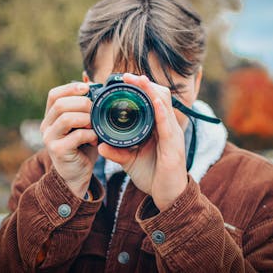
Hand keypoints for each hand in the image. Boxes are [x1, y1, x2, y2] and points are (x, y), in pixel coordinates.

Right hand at [40, 82, 98, 197]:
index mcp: (51, 117)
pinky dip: (89, 134)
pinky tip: (95, 138)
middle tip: (96, 109)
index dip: (70, 88)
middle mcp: (46, 126)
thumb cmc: (82, 147)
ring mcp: (50, 139)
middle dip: (82, 103)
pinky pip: (75, 135)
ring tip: (95, 124)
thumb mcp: (84, 123)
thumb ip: (84, 104)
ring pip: (66, 118)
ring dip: (86, 118)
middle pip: (60, 104)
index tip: (87, 88)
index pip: (53, 95)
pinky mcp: (58, 151)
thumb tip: (87, 77)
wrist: (77, 175)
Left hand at [98, 74, 187, 210]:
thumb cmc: (153, 176)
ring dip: (151, 90)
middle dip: (144, 83)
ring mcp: (172, 135)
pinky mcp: (174, 146)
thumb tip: (99, 145)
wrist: (167, 197)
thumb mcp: (130, 161)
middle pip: (160, 96)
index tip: (124, 79)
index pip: (153, 100)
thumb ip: (116, 152)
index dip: (141, 87)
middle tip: (127, 76)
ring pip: (165, 105)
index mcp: (158, 127)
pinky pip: (168, 124)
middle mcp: (168, 127)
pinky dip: (161, 110)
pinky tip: (153, 101)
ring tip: (138, 79)